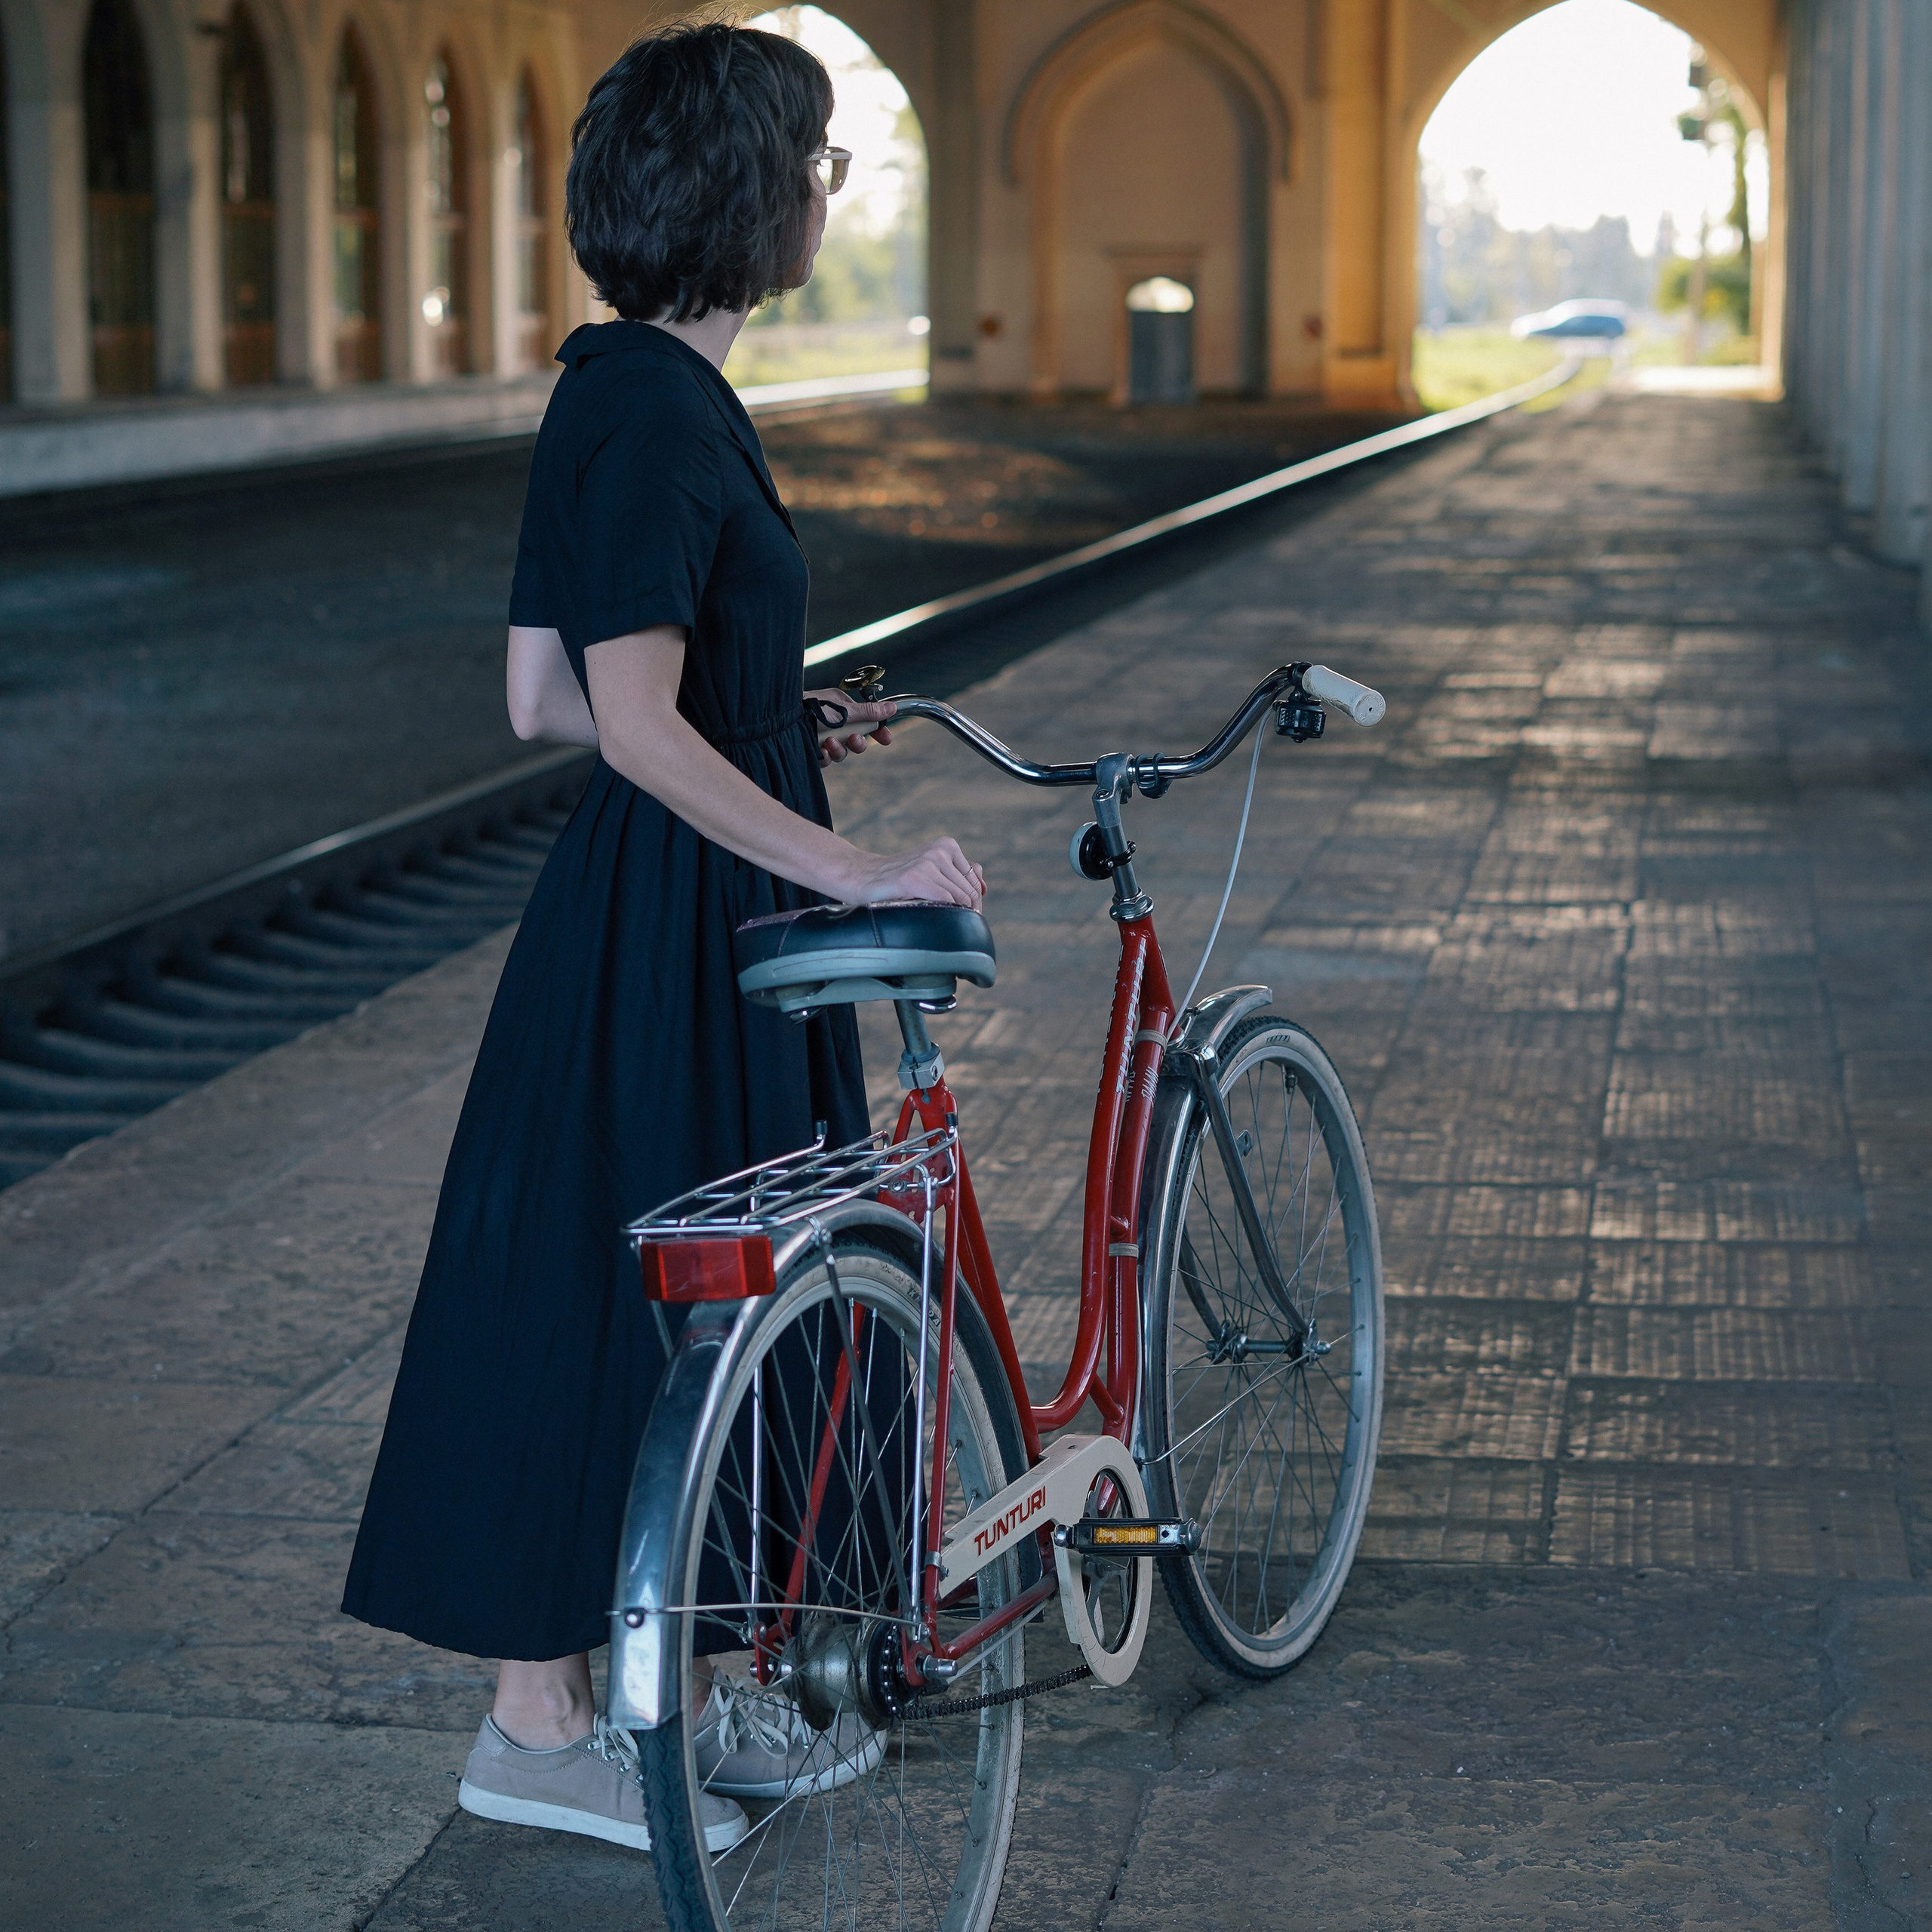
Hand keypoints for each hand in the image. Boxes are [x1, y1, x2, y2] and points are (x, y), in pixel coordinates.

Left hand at [807, 690, 895, 764]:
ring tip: (829, 743)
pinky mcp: (812, 749)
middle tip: (853, 740)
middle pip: (856, 739)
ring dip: (839, 750)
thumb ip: (868, 712)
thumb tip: (892, 708)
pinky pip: (826, 758)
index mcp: (842, 708)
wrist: (780, 722)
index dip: (878, 731)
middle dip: (857, 743)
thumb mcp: (843, 710)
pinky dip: (826, 757)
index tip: (886, 740)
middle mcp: (833, 722)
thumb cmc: (810, 708)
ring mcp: (822, 736)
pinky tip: (820, 751)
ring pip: (841, 751)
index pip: (866, 720)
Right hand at [844, 837, 986, 910]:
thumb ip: (960, 873)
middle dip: (968, 911)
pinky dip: (944, 911)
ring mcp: (926, 863)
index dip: (975, 901)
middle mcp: (939, 851)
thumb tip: (984, 887)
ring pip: (959, 897)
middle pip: (969, 890)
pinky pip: (944, 899)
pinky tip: (933, 915)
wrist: (864, 877)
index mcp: (947, 845)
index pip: (974, 880)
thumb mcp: (933, 869)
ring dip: (956, 914)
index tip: (967, 915)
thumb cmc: (901, 877)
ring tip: (944, 921)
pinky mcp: (913, 878)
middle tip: (956, 924)